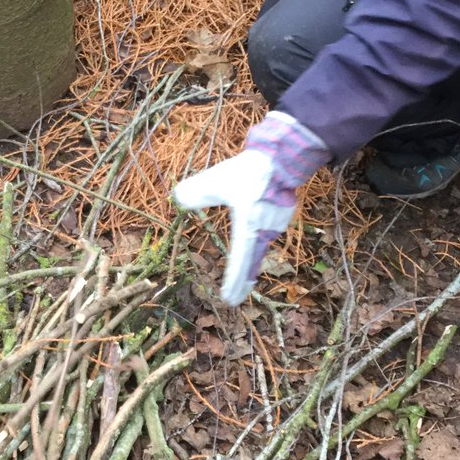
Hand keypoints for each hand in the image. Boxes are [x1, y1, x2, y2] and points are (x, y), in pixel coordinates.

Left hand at [173, 113, 330, 305]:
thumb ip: (196, 190)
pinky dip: (257, 251)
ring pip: (259, 251)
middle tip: (233, 302)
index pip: (239, 259)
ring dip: (250, 268)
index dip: (233, 281)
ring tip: (242, 287)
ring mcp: (274, 226)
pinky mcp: (280, 219)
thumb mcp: (217, 179)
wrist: (281, 158)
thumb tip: (178, 198)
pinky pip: (266, 240)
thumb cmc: (248, 170)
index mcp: (247, 224)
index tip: (226, 298)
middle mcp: (263, 230)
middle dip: (242, 284)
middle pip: (251, 263)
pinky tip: (253, 255)